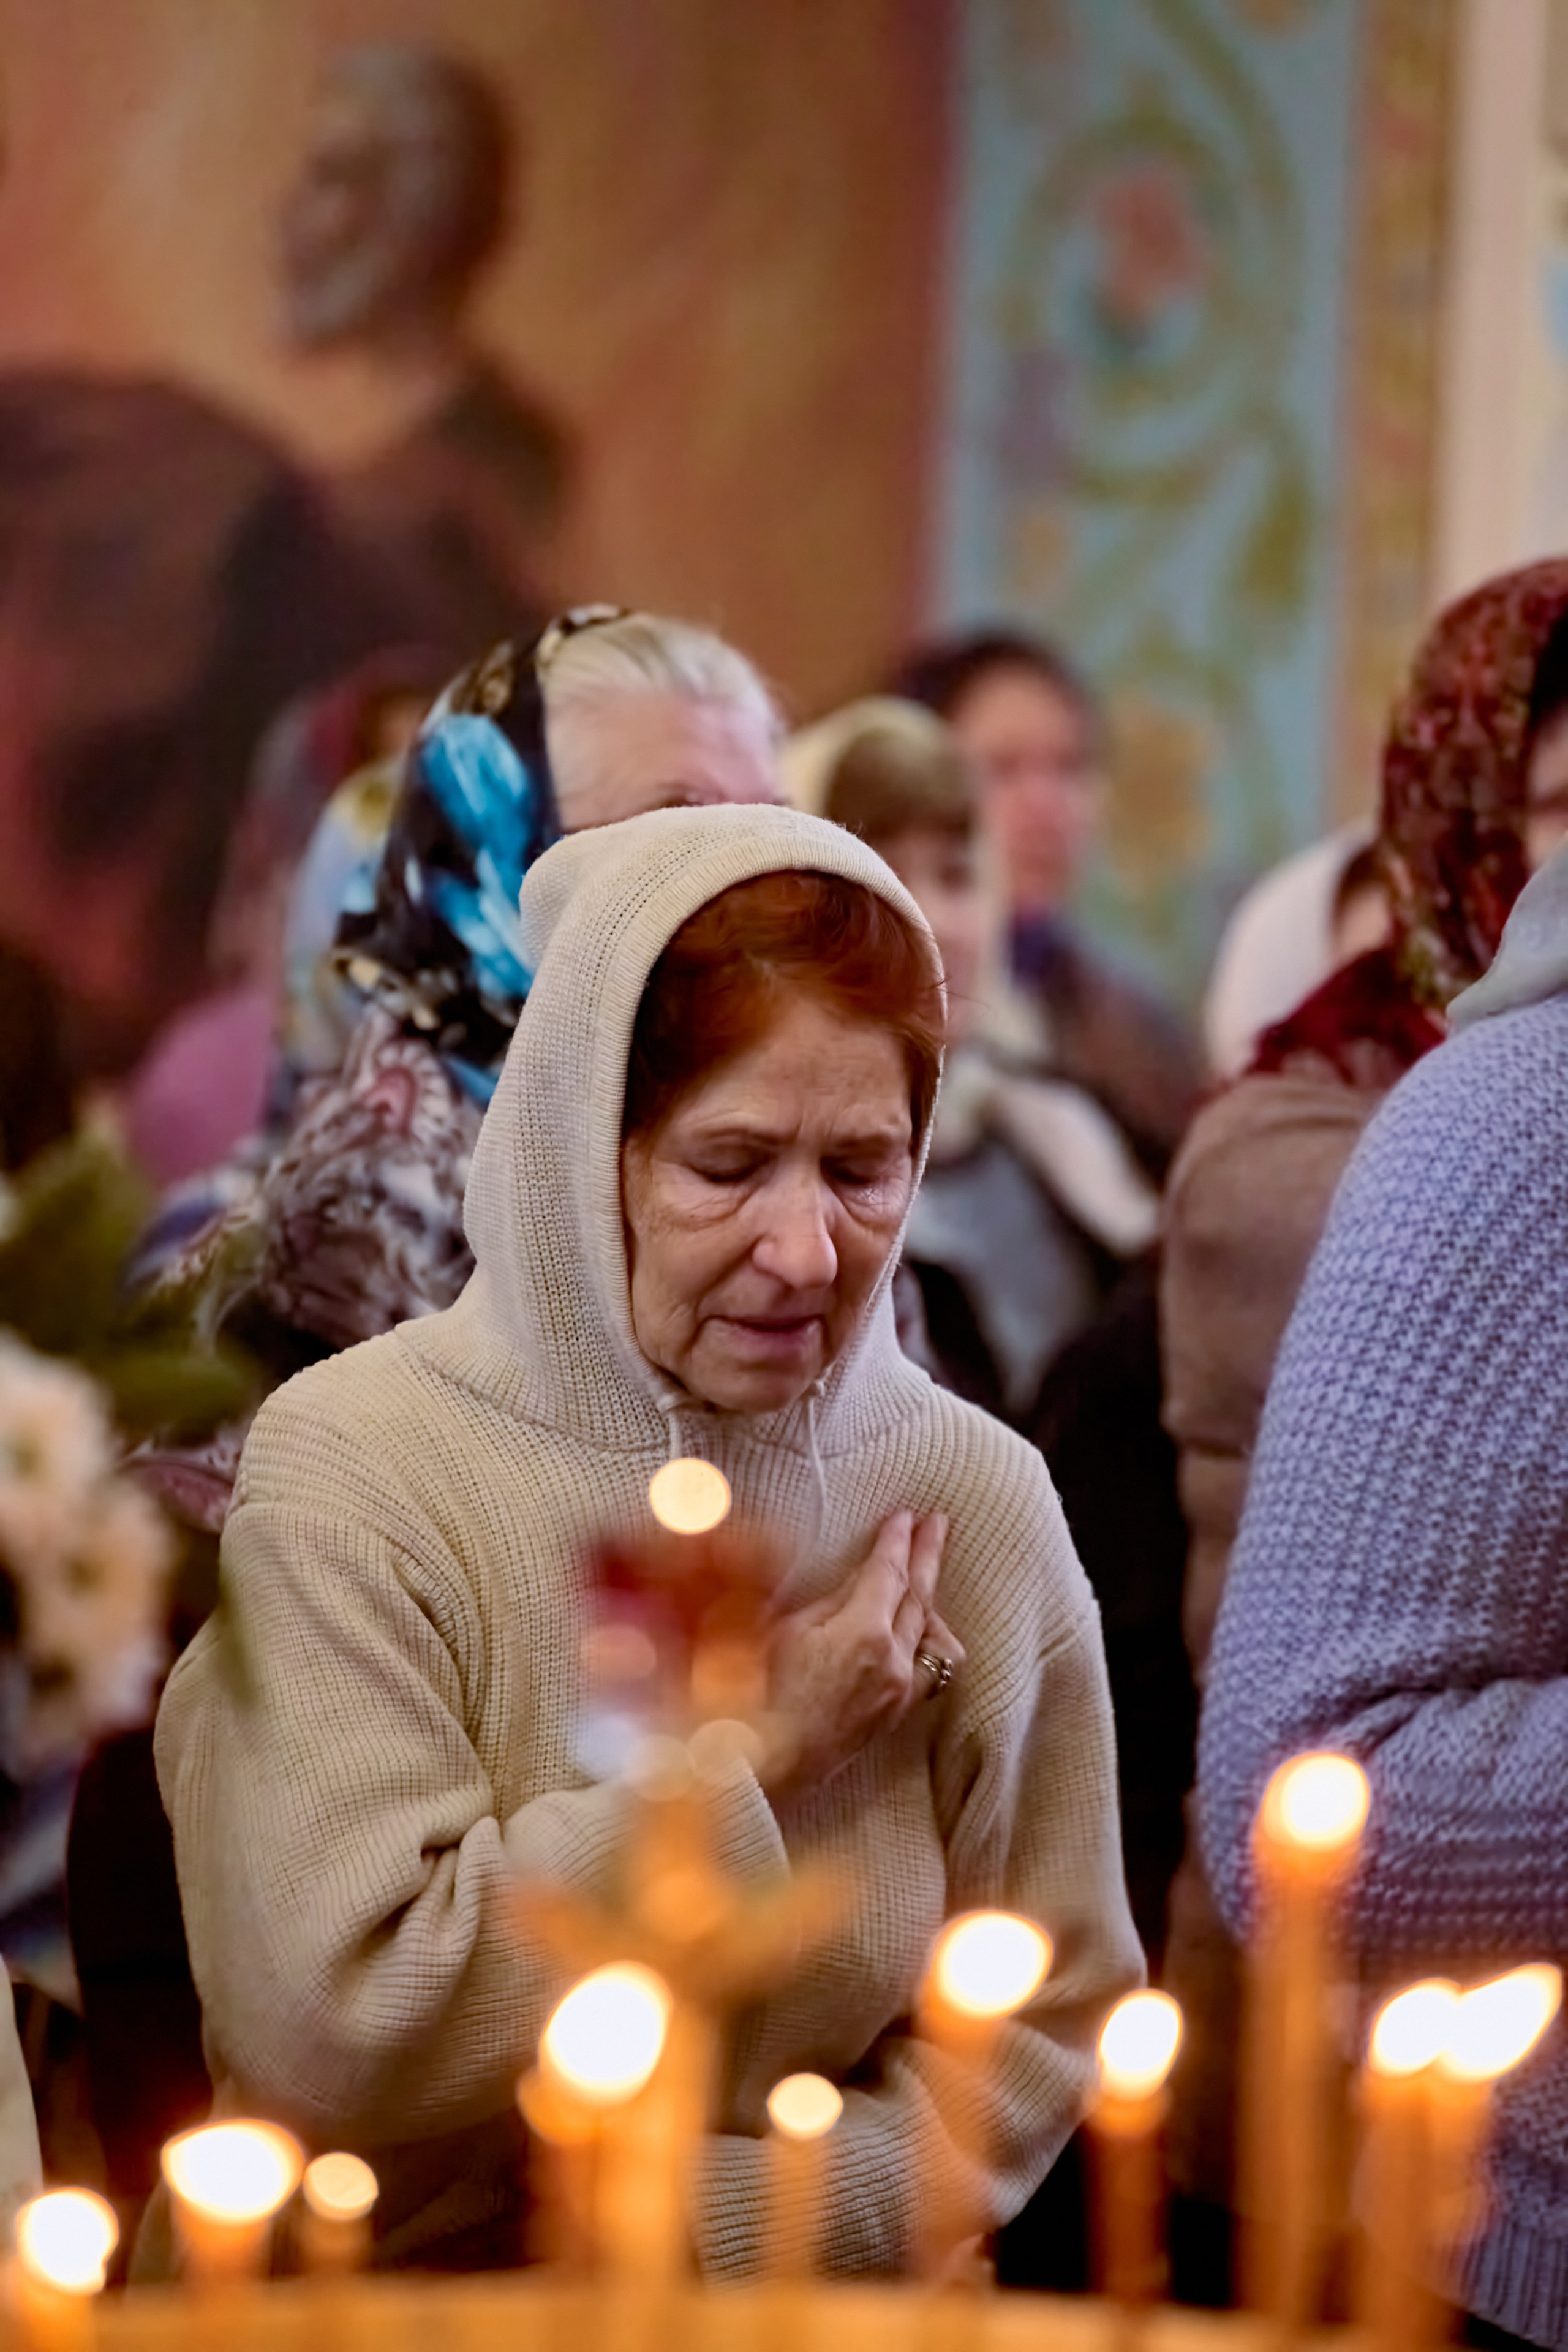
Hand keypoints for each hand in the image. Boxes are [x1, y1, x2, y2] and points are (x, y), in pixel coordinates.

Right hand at [764, 1511, 962, 1799]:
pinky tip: (920, 1629)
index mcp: (865, 1633)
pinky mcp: (894, 1715)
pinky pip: (928, 1667)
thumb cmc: (758, 1695)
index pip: (890, 1573)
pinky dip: (928, 1639)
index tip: (906, 1515)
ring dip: (929, 1598)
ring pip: (930, 1634)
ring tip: (926, 1572)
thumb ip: (829, 1601)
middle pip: (920, 1597)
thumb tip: (856, 1582)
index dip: (898, 1540)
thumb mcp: (787, 1631)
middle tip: (936, 1522)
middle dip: (927, 1555)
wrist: (765, 1767)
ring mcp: (899, 1692)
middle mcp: (894, 1662)